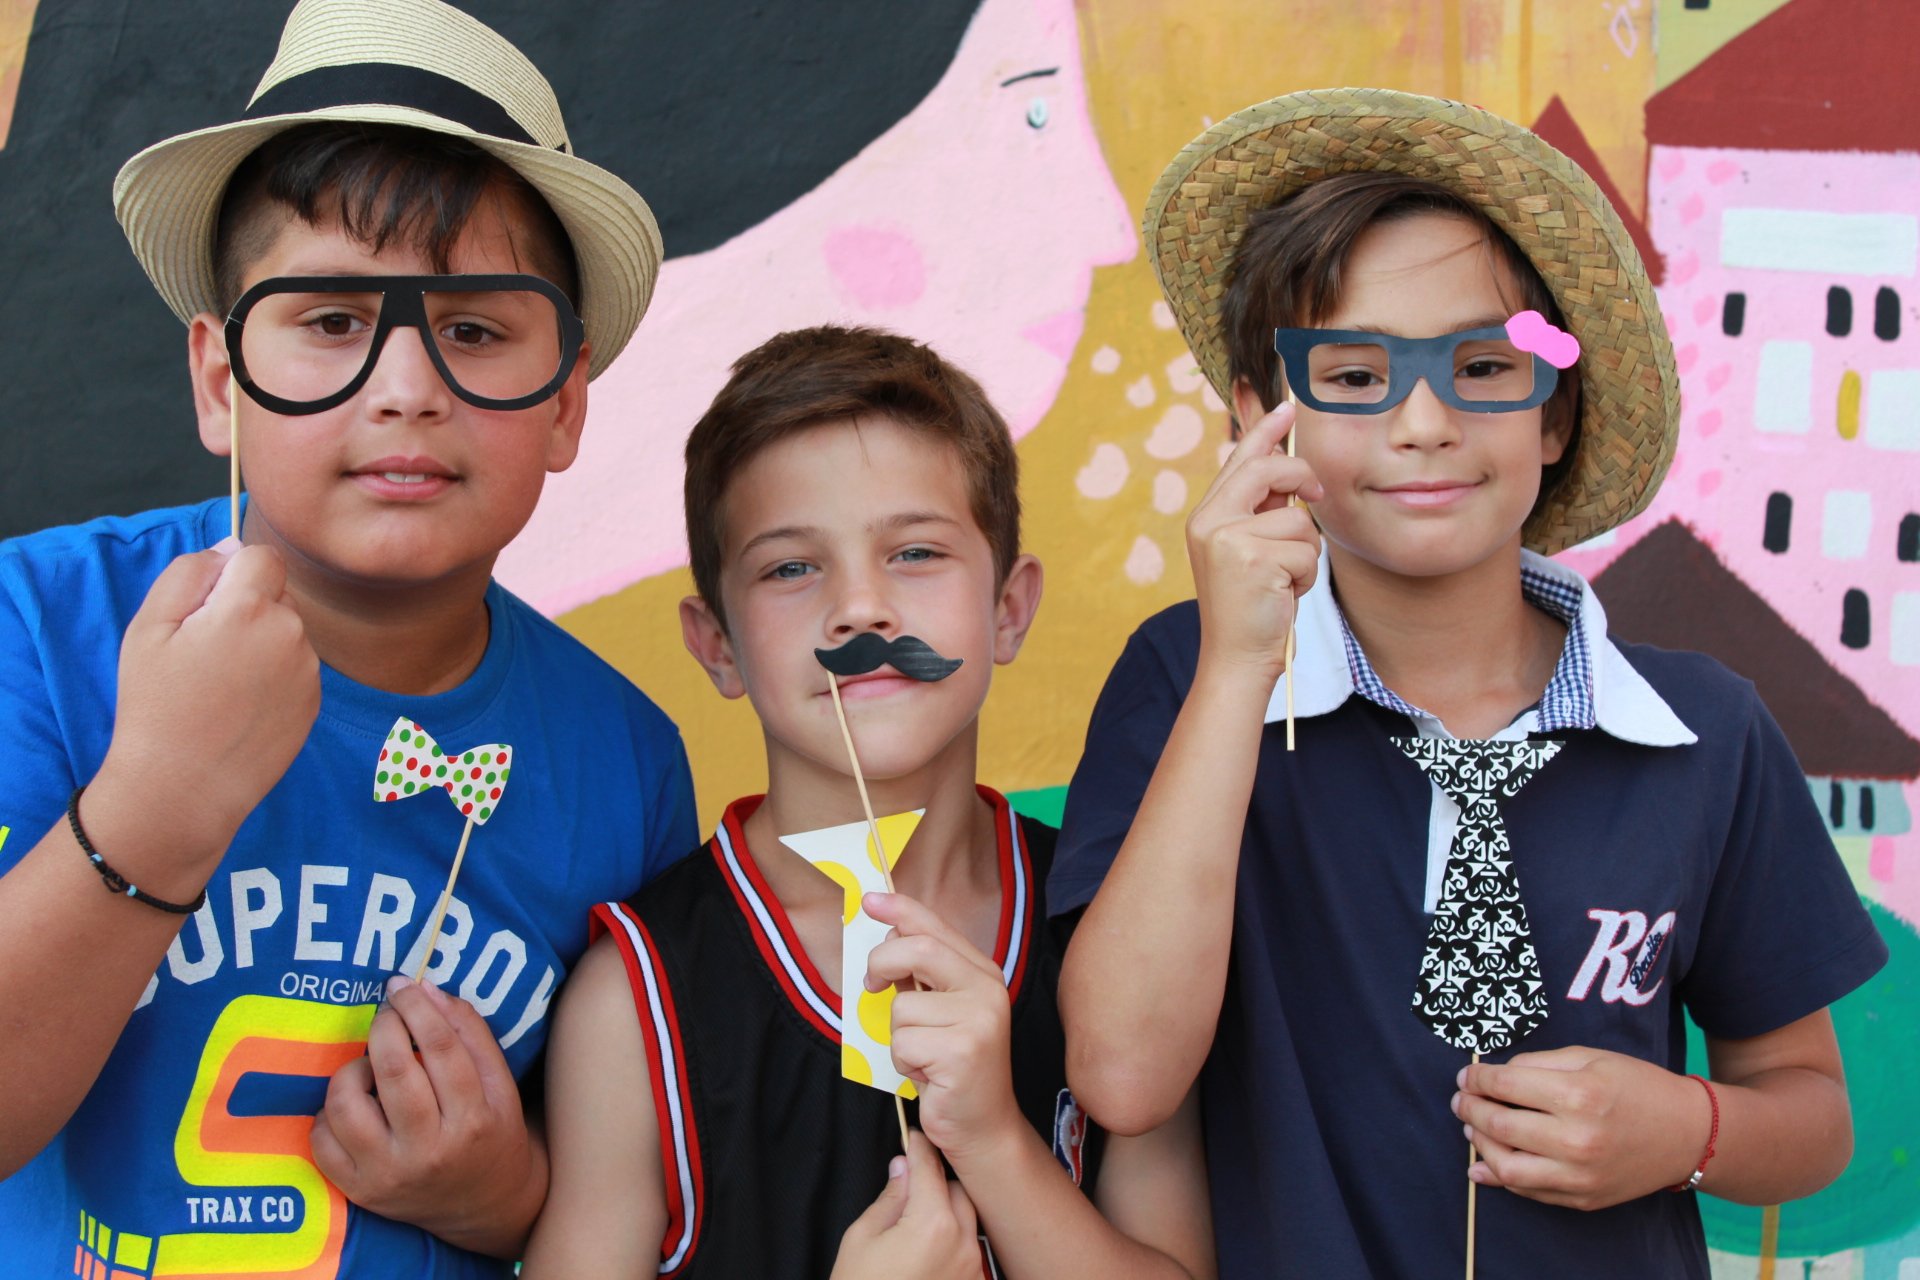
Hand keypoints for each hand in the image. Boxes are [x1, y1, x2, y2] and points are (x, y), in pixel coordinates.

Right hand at [88, 545, 318, 893]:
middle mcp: (291, 634)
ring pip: (286, 633)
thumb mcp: (149, 627)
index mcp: (249, 608)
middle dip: (244, 610)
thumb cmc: (156, 705)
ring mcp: (309, 670)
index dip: (232, 574)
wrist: (184, 787)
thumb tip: (229, 548)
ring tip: (219, 687)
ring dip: (259, 644)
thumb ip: (190, 573)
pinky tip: (240, 708)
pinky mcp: (315, 701)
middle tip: (203, 654)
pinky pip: (294, 668)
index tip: (206, 606)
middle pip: (275, 595)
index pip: (261, 557)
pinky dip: (272, 677)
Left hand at [311, 977, 542, 1254]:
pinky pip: (321, 1139)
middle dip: (384, 1027)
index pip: (441, 1048)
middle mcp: (430, 1151)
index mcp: (473, 1120)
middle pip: (393, 1070)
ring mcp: (388, 1174)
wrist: (481, 1204)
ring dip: (353, 1069)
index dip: (417, 1008)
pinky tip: (355, 1104)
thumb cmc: (490, 1131)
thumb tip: (424, 989)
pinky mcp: (358, 1190)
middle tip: (387, 1015)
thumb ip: (469, 1032)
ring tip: (371, 1066)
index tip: (403, 986)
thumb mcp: (499, 1083)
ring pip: (347, 1104)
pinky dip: (329, 1110)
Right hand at [831, 1130, 982, 1279]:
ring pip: (969, 1218)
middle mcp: (962, 1244)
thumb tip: (902, 1168)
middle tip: (911, 1183)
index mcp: (932, 1225)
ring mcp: (972, 1267)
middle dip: (936, 1181)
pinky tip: (930, 1245)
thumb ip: (889, 1198)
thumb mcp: (862, 1238)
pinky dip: (955, 1238)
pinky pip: (971, 1248)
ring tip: (917, 1218)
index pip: (930, 1169)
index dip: (920, 1148)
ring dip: (949, 1210)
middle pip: (958, 1190)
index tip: (913, 1137)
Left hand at [863, 892, 1023, 1169]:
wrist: (984, 1125)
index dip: (900, 909)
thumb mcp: (941, 1012)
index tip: (870, 899)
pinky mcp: (962, 1050)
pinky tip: (927, 1074)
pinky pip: (903, 1041)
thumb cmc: (953, 1067)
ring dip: (899, 1037)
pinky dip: (903, 1061)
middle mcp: (986, 988)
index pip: (935, 927)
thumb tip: (888, 936)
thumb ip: (922, 975)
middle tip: (871, 985)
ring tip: (923, 1055)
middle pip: (918, 949)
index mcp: (982, 973)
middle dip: (882, 962)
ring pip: (902, 1007)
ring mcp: (978, 1018)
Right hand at [1185, 402, 1322, 678]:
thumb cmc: (1250, 608)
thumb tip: (1293, 480)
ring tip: (1285, 579)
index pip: (1240, 459)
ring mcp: (1227, 539)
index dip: (1265, 430)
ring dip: (1305, 552)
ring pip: (1298, 518)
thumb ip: (1260, 514)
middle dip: (1302, 478)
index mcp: (1206, 516)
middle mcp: (1209, 521)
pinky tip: (1285, 595)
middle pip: (1267, 470)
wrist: (1236, 659)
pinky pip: (1305, 548)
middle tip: (1317, 497)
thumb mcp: (1248, 552)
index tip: (1288, 407)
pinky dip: (1306, 573)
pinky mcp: (1252, 559)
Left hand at [1452, 1045, 1712, 1209]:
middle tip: (1460, 1099)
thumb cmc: (1638, 1086)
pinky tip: (1484, 1164)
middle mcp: (1577, 1138)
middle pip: (1500, 1125)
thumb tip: (1494, 1077)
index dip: (1477, 1078)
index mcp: (1579, 1094)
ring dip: (1479, 1144)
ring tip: (1471, 1127)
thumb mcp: (1590, 1057)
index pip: (1505, 1085)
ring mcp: (1580, 1174)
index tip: (1467, 1075)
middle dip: (1470, 1109)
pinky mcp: (1584, 1198)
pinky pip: (1530, 1191)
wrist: (1688, 1134)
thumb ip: (1538, 1064)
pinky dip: (1500, 1178)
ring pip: (1507, 1166)